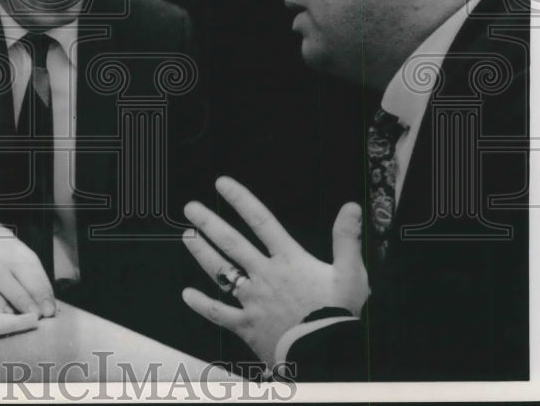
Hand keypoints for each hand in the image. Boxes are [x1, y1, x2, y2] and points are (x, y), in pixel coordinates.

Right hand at [0, 223, 56, 317]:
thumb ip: (4, 267)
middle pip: (15, 263)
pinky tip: (2, 312)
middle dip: (34, 290)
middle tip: (45, 312)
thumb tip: (35, 296)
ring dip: (17, 295)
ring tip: (29, 314)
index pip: (25, 256)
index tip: (50, 302)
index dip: (41, 281)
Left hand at [181, 176, 368, 367]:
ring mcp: (253, 300)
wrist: (328, 355)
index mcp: (289, 261)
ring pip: (221, 271)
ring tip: (187, 236)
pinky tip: (187, 294)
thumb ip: (346, 239)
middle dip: (209, 223)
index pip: (261, 222)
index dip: (241, 200)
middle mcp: (266, 276)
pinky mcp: (248, 325)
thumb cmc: (340, 316)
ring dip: (202, 253)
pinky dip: (202, 304)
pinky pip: (219, 313)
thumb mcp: (352, 274)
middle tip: (191, 208)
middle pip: (232, 243)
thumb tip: (350, 207)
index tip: (222, 184)